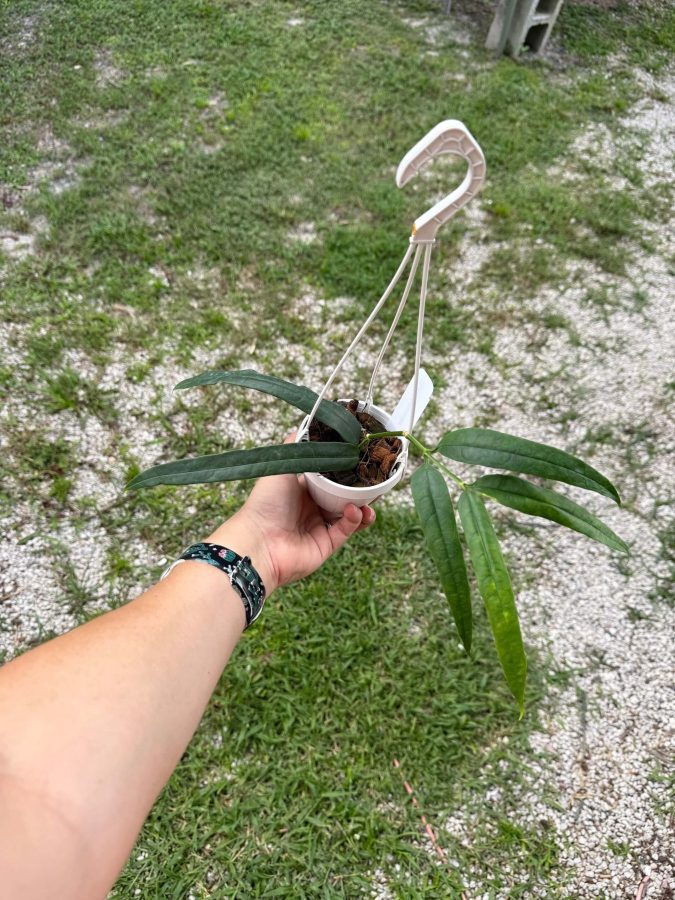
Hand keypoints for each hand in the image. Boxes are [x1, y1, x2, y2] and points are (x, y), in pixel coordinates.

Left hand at [207, 437, 374, 592]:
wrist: (258, 542)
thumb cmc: (265, 503)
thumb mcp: (281, 467)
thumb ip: (297, 447)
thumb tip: (306, 424)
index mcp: (303, 490)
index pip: (331, 478)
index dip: (346, 471)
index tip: (361, 460)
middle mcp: (313, 508)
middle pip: (344, 497)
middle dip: (361, 490)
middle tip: (375, 480)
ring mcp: (321, 527)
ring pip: (351, 515)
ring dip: (363, 506)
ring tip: (370, 499)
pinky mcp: (327, 544)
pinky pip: (346, 530)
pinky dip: (354, 520)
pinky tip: (354, 510)